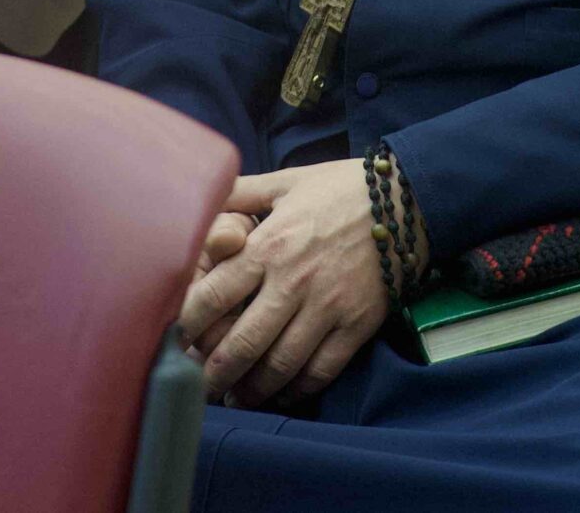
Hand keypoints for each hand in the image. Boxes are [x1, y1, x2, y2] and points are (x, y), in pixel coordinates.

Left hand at [178, 162, 404, 409]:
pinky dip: (296, 391)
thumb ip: (241, 192)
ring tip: (234, 399)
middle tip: (196, 387)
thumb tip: (202, 195)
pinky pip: (320, 370)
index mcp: (269, 244)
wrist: (408, 200)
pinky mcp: (356, 326)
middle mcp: (293, 281)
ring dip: (251, 390)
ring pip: (279, 366)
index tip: (172, 343)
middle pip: (241, 343)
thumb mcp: (287, 181)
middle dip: (213, 373)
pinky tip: (281, 395)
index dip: (186, 326)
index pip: (213, 295)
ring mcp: (327, 308)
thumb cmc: (341, 188)